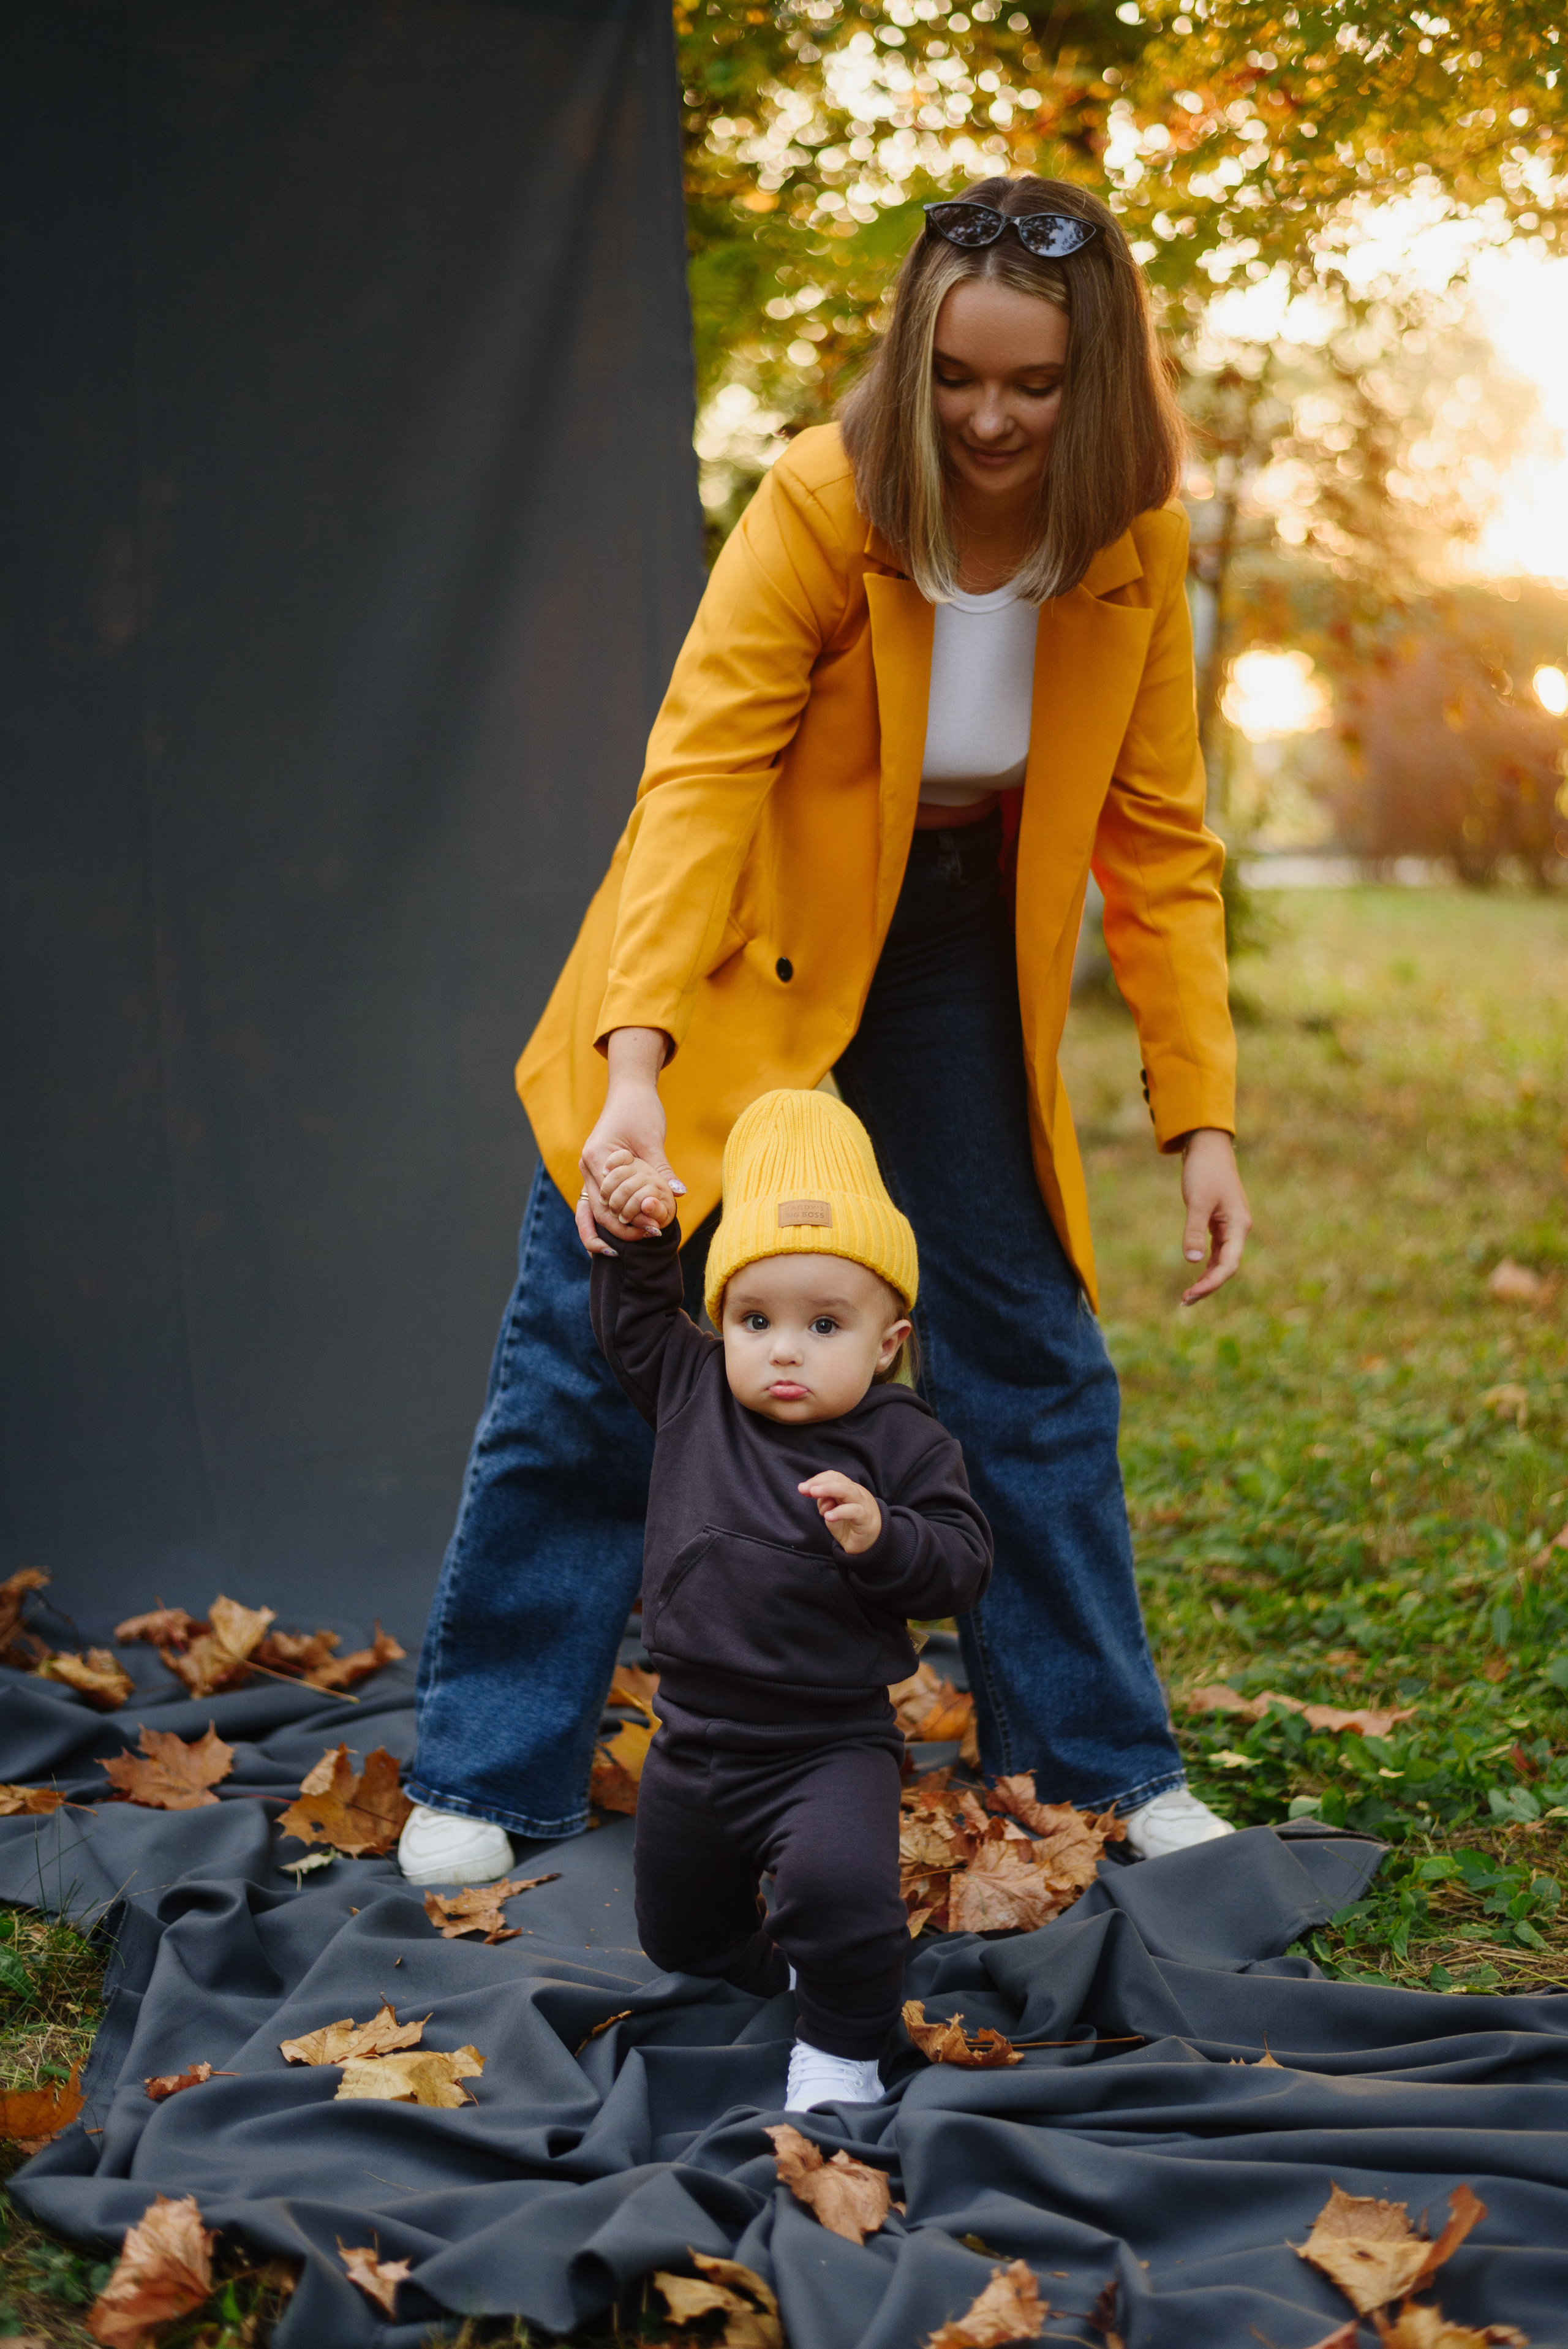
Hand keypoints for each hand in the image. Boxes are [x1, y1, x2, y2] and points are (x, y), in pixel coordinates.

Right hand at [576, 1028, 684, 1256]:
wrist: (630, 1091)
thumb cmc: (640, 1110)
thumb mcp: (653, 1139)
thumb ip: (661, 1169)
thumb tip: (678, 1194)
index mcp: (597, 1157)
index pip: (610, 1198)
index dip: (632, 1216)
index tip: (656, 1226)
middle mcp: (587, 1167)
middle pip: (599, 1210)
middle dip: (624, 1228)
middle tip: (652, 1235)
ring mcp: (589, 1172)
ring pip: (591, 1212)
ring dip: (612, 1229)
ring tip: (638, 1241)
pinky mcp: (598, 1175)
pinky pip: (595, 1205)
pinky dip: (605, 1222)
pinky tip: (623, 1235)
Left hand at [799, 1471, 881, 1555]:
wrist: (868, 1545)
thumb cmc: (849, 1525)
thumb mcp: (833, 1511)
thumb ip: (825, 1502)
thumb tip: (814, 1495)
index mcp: (849, 1489)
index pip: (834, 1477)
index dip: (818, 1479)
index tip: (802, 1488)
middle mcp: (857, 1493)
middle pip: (840, 1480)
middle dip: (820, 1482)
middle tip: (804, 1488)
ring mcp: (863, 1504)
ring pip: (848, 1490)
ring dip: (829, 1489)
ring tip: (813, 1493)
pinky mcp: (866, 1518)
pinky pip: (854, 1511)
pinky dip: (840, 1511)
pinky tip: (827, 1516)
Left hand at [1179, 1129, 1250, 1304]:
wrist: (1208, 1148)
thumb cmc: (1204, 1172)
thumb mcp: (1197, 1201)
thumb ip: (1194, 1231)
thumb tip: (1192, 1260)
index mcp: (1238, 1226)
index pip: (1228, 1264)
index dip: (1211, 1283)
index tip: (1192, 1294)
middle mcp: (1238, 1229)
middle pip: (1226, 1267)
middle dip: (1208, 1285)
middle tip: (1185, 1300)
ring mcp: (1230, 1226)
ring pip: (1222, 1260)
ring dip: (1207, 1278)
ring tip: (1188, 1295)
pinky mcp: (1220, 1222)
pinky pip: (1216, 1250)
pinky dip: (1206, 1264)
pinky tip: (1196, 1274)